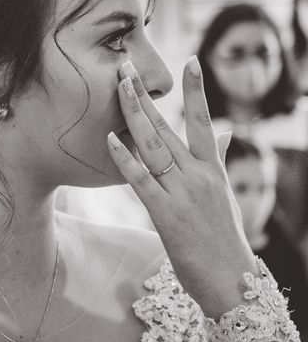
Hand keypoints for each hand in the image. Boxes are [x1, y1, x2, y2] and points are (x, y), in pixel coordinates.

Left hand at [106, 56, 257, 319]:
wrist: (231, 281)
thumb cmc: (224, 237)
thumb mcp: (224, 194)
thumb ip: (219, 160)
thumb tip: (225, 134)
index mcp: (212, 169)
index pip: (204, 121)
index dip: (197, 91)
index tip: (191, 60)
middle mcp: (198, 175)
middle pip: (167, 127)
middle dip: (144, 95)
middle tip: (126, 65)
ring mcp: (182, 193)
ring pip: (153, 145)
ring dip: (133, 114)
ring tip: (118, 86)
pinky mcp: (165, 213)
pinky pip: (141, 180)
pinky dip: (125, 158)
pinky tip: (110, 137)